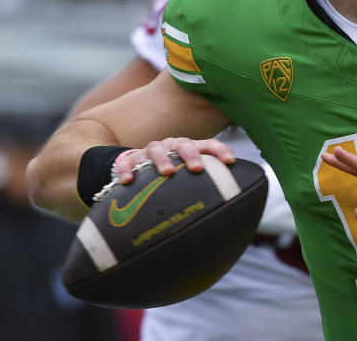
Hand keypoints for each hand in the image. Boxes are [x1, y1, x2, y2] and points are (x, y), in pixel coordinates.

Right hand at [113, 137, 234, 183]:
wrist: (139, 168)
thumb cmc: (172, 176)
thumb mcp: (187, 177)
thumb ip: (205, 187)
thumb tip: (227, 212)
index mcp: (189, 148)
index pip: (208, 144)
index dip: (220, 151)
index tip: (230, 162)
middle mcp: (172, 146)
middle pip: (183, 144)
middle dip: (191, 155)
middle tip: (197, 168)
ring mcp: (150, 151)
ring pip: (156, 148)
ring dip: (162, 159)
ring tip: (166, 172)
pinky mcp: (130, 160)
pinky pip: (126, 162)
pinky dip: (126, 170)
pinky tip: (127, 181)